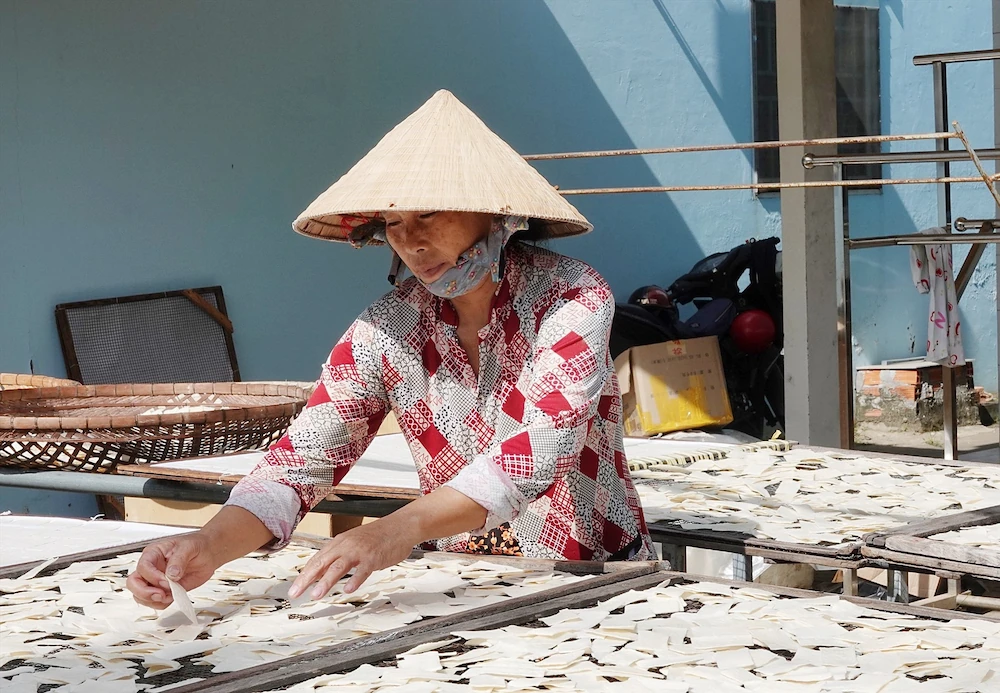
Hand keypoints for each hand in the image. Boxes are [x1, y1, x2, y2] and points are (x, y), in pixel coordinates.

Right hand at [126, 533, 220, 608]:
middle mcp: (151, 568)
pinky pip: (155, 602)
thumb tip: (171, 574)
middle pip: (134, 583)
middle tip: (161, 595)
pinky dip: (162, 604)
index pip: (143, 567)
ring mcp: (156, 580)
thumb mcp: (189, 547)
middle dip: (144, 592)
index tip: (166, 581)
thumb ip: (179, 560)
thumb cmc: (196, 545)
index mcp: (153, 553)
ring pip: (140, 595)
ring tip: (170, 596)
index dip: (152, 576)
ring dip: (153, 600)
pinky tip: (173, 597)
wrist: (207, 554)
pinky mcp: (164, 590)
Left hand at [288, 517, 417, 599]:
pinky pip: (363, 570)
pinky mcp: (374, 557)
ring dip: (326, 581)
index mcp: (340, 542)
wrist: (400, 526)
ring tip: (316, 595)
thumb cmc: (378, 536)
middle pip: (323, 562)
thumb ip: (339, 556)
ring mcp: (360, 551)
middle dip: (307, 579)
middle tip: (296, 593)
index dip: (304, 574)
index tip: (295, 588)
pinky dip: (355, 579)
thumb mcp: (354, 543)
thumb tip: (323, 572)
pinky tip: (348, 589)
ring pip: (339, 566)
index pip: (317, 560)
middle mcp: (347, 545)